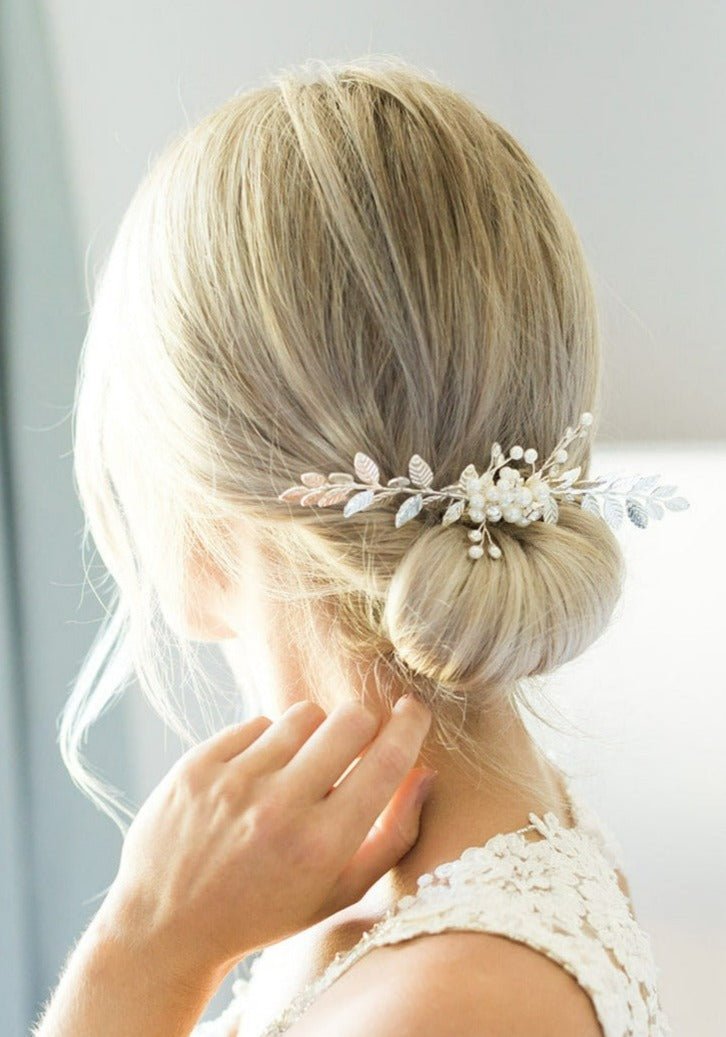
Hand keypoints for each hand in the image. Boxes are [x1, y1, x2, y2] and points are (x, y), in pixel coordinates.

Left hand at [99, 694, 435, 979]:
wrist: (166, 927)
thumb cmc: (265, 911)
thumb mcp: (338, 893)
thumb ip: (392, 836)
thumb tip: (426, 772)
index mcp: (322, 846)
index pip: (386, 762)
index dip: (410, 727)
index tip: (415, 710)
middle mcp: (279, 809)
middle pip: (350, 720)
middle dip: (363, 724)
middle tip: (356, 741)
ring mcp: (234, 783)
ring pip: (304, 714)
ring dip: (313, 732)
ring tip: (299, 767)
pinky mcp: (197, 765)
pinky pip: (257, 722)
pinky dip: (267, 742)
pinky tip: (256, 778)